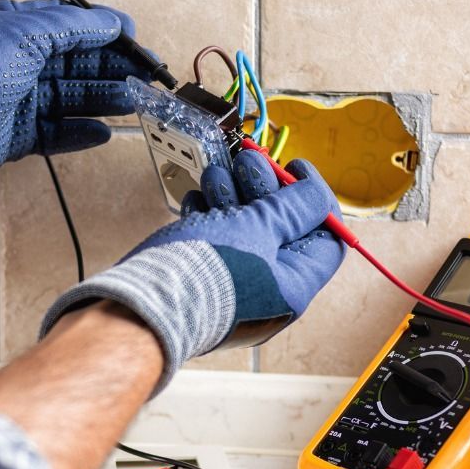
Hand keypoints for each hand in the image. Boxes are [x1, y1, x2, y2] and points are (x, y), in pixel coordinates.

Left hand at [0, 0, 150, 197]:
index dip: (105, 35)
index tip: (136, 42)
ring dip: (104, 100)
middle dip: (113, 70)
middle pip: (76, 66)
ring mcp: (19, 102)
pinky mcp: (17, 137)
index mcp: (19, 30)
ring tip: (135, 103)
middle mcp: (20, 64)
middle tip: (146, 78)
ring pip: (71, 100)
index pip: (71, 29)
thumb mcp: (29, 30)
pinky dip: (79, 134)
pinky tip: (103, 132)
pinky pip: (56, 134)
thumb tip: (113, 22)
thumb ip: (75, 26)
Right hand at [41, 150, 346, 393]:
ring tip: (216, 177)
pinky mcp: (202, 278)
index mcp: (294, 286)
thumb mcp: (261, 228)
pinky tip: (197, 202)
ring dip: (232, 194)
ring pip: (243, 228)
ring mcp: (232, 285)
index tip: (294, 168)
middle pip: (281, 228)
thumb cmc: (207, 272)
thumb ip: (294, 208)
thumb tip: (317, 196)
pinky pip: (215, 240)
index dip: (315, 199)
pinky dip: (208, 214)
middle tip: (249, 163)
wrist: (143, 305)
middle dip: (265, 188)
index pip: (326, 239)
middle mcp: (268, 290)